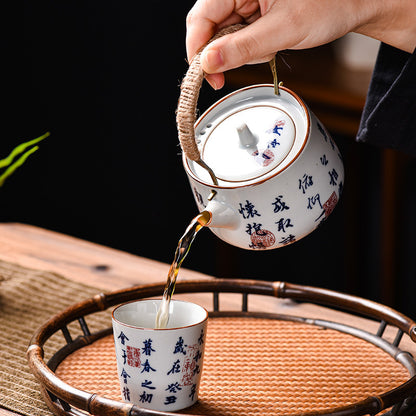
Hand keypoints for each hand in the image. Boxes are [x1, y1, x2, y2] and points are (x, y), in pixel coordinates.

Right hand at [186, 0, 415, 88]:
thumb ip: (244, 47)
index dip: (198, 48)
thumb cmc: (330, 3)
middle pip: (208, 26)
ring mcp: (245, 0)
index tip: (204, 74)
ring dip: (239, 52)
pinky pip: (237, 36)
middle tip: (230, 73)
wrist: (354, 3)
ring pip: (222, 35)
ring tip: (268, 47)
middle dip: (220, 53)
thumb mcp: (284, 29)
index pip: (201, 16)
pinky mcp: (252, 11)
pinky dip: (248, 48)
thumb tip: (209, 62)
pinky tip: (268, 45)